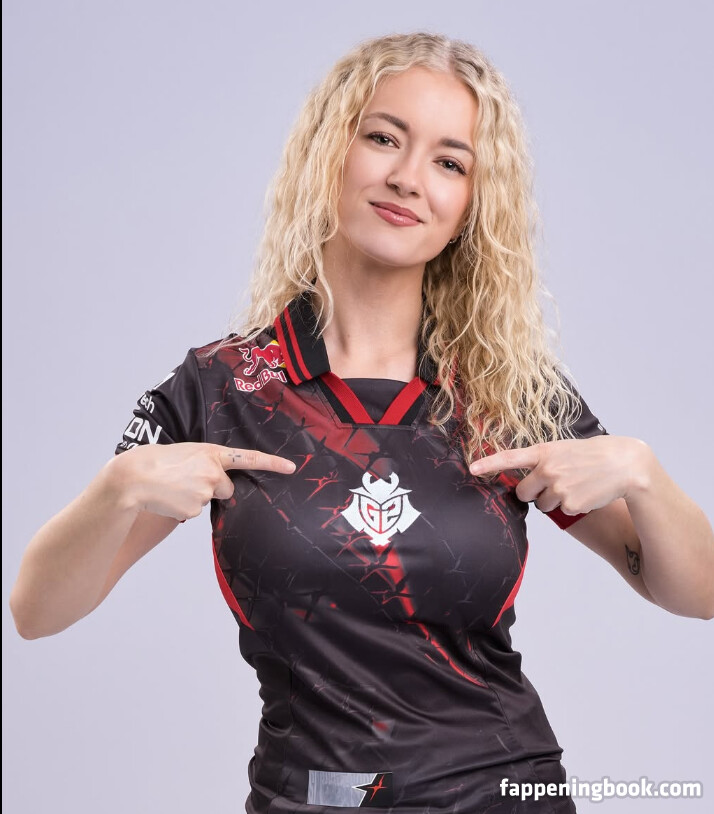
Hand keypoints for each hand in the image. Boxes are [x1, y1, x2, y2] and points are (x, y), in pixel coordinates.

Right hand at [107, 442, 295, 520]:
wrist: (133, 478)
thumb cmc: (153, 461)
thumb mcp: (184, 452)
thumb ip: (203, 461)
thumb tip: (211, 479)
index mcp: (211, 452)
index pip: (249, 457)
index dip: (272, 463)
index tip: (291, 468)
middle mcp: (213, 472)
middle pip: (227, 488)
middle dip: (214, 488)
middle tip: (188, 481)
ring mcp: (205, 491)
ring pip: (208, 500)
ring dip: (194, 496)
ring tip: (172, 486)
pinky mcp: (195, 508)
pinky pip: (194, 511)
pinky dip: (184, 507)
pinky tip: (169, 498)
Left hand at [468, 436, 649, 514]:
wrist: (625, 464)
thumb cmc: (594, 455)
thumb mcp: (565, 449)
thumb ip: (543, 461)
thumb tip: (526, 479)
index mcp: (544, 452)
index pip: (510, 458)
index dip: (489, 464)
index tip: (472, 469)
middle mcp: (548, 469)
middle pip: (523, 492)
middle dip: (533, 493)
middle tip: (552, 484)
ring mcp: (559, 488)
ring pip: (543, 504)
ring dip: (554, 499)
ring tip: (576, 484)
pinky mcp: (571, 504)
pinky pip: (561, 511)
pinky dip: (571, 506)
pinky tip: (585, 493)